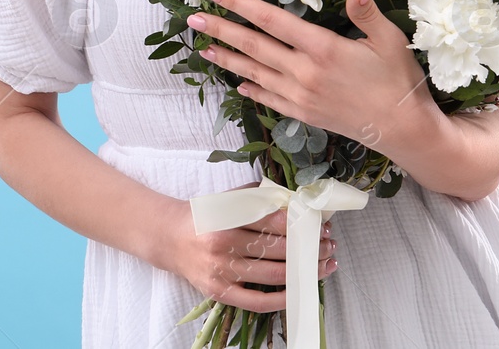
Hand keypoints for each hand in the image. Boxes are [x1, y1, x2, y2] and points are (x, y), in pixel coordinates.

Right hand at [159, 184, 338, 312]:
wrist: (169, 238)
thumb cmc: (205, 215)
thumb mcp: (229, 198)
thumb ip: (260, 198)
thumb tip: (298, 203)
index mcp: (227, 216)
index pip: (273, 221)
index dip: (302, 224)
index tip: (321, 225)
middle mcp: (223, 245)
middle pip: (278, 249)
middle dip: (309, 248)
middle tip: (329, 245)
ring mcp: (221, 272)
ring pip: (273, 275)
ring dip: (305, 271)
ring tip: (324, 265)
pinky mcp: (220, 293)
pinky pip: (258, 301)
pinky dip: (283, 299)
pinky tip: (302, 290)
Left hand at [188, 0, 436, 150]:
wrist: (403, 129)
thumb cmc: (398, 79)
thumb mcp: (389, 39)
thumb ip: (367, 12)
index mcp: (322, 48)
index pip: (272, 21)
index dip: (241, 4)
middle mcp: (304, 72)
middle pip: (254, 47)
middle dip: (222, 30)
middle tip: (194, 17)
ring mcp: (301, 96)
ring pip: (255, 74)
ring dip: (228, 60)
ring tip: (203, 48)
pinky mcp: (304, 114)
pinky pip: (269, 99)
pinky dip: (251, 89)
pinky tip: (238, 84)